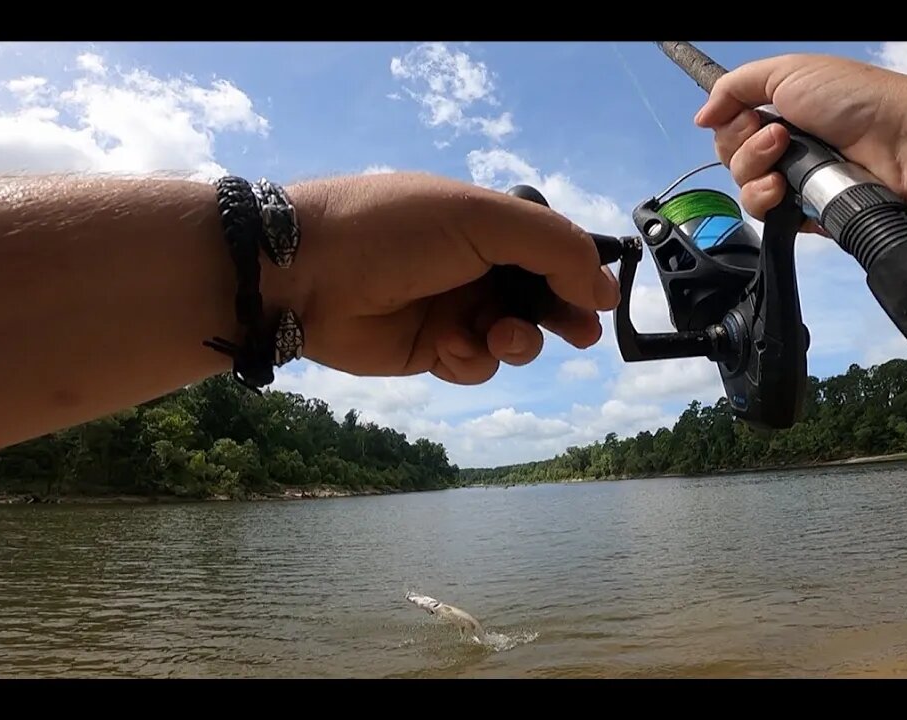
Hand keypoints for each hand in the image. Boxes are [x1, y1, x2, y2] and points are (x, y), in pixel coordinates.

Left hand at [282, 172, 619, 384]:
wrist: (304, 274)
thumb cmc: (392, 230)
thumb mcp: (481, 218)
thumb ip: (551, 246)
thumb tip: (602, 285)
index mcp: (486, 223)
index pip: (550, 249)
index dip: (578, 274)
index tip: (601, 300)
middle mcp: (474, 266)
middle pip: (540, 298)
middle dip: (562, 316)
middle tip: (580, 333)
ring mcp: (452, 309)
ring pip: (513, 338)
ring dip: (516, 341)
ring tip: (497, 335)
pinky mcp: (429, 350)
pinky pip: (476, 365)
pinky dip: (472, 360)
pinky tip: (450, 348)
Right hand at [693, 54, 906, 231]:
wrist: (904, 145)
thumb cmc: (856, 100)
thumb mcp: (788, 71)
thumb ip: (736, 87)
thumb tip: (702, 116)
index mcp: (782, 112)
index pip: (731, 128)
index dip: (732, 126)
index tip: (752, 118)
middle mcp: (786, 148)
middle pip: (732, 159)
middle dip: (745, 149)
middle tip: (779, 137)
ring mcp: (795, 182)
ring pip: (744, 189)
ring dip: (755, 173)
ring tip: (786, 161)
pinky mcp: (805, 214)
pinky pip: (765, 215)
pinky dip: (768, 201)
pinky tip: (785, 191)